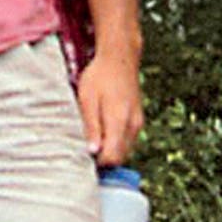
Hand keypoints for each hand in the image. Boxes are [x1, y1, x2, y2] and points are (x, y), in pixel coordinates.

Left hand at [75, 48, 143, 168]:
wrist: (120, 58)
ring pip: (125, 151)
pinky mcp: (138, 120)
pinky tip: (104, 132)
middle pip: (120, 158)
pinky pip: (128, 141)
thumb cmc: (99, 77)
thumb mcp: (87, 99)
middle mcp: (132, 125)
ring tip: (94, 139)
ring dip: (111, 152)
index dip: (97, 163)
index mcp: (119, 120)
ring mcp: (138, 123)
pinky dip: (117, 143)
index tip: (83, 157)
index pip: (112, 158)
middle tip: (85, 150)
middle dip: (104, 160)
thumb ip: (91, 126)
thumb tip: (93, 151)